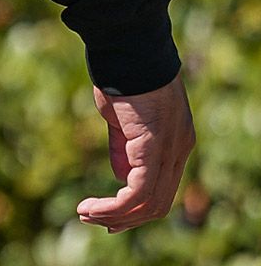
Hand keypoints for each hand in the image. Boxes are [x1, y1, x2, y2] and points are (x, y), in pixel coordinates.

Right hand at [77, 70, 195, 232]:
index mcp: (176, 140)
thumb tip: (120, 176)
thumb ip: (123, 147)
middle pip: (158, 203)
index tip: (105, 214)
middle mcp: (180, 148)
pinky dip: (114, 206)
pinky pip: (138, 191)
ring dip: (115, 215)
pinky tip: (91, 206)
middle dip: (125, 218)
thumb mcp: (121, 117)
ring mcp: (171, 148)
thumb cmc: (120, 73)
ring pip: (149, 203)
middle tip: (93, 219)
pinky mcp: (155, 146)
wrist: (127, 45)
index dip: (134, 207)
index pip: (162, 188)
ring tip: (85, 213)